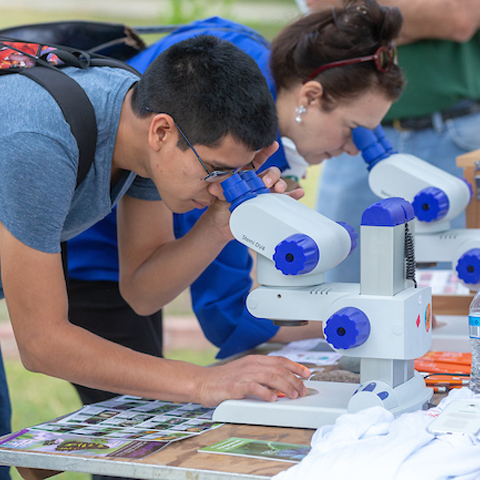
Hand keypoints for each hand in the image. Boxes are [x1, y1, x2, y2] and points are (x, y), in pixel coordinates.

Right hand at [196, 355, 310, 406]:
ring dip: (286, 387)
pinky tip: (273, 399)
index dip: (296, 366)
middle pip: (279, 369)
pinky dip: (266, 393)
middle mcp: (251, 364)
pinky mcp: (236, 386)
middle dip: (295, 380)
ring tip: (293, 395)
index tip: (307, 373)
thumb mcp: (246, 371)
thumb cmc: (224, 379)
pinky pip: (255, 387)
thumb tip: (282, 383)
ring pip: (271, 377)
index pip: (280, 360)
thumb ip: (262, 374)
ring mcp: (243, 374)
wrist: (203, 382)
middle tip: (303, 390)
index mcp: (254, 360)